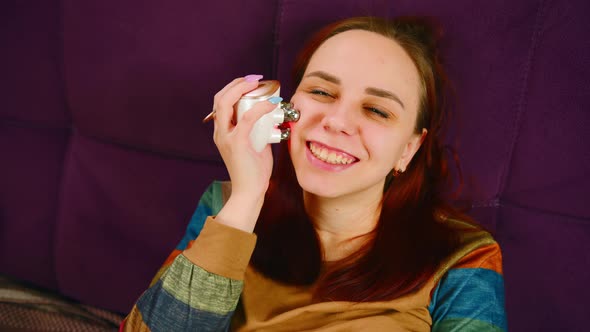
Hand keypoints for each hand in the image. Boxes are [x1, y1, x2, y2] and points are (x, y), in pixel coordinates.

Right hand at [211, 75, 276, 231]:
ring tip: (256, 84)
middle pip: (219, 99)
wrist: (249, 191)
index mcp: (222, 132)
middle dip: (235, 84)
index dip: (233, 89)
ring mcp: (227, 138)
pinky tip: (270, 104)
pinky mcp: (238, 143)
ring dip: (241, 90)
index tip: (249, 82)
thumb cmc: (253, 171)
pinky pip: (247, 119)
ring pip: (225, 104)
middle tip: (253, 80)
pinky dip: (259, 108)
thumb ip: (257, 131)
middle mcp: (220, 133)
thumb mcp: (254, 145)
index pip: (220, 103)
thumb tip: (270, 118)